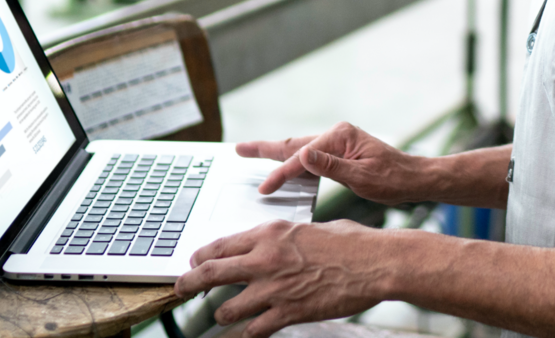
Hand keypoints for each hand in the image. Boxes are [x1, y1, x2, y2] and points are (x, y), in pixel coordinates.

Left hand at [175, 219, 389, 337]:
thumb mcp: (308, 229)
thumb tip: (273, 245)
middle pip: (211, 273)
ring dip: (222, 314)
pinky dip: (249, 333)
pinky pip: (255, 330)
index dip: (202, 256)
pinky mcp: (289, 313)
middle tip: (179, 289)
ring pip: (227, 308)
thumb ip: (284, 239)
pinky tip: (250, 332)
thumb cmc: (350, 242)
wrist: (375, 263)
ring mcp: (275, 289)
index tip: (194, 261)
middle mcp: (266, 259)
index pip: (221, 245)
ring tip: (224, 315)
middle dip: (189, 283)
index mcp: (270, 234)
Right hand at [236, 122, 429, 204]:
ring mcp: (338, 142)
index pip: (303, 157)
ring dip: (275, 153)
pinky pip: (309, 156)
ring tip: (250, 153)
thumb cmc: (393, 180)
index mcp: (341, 136)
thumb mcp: (363, 178)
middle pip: (294, 144)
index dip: (282, 174)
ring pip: (299, 149)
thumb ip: (332, 167)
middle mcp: (337, 134)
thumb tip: (304, 154)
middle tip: (238, 149)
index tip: (264, 188)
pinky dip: (292, 161)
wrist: (414, 179)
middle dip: (265, 149)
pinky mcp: (339, 152)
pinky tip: (283, 167)